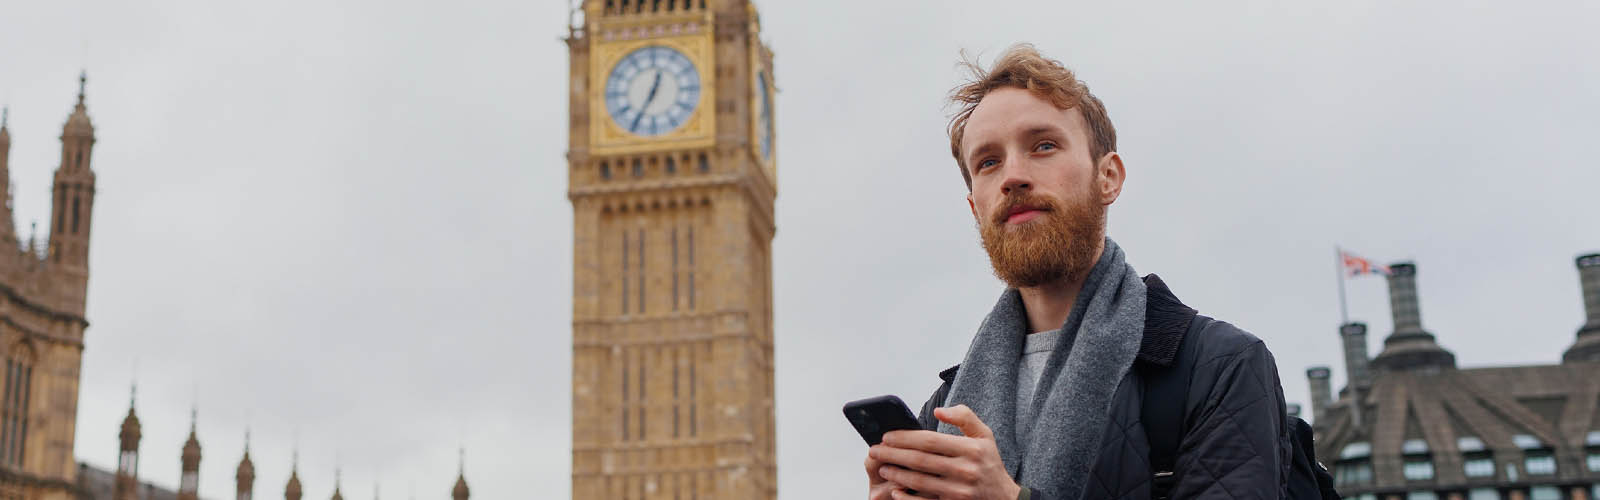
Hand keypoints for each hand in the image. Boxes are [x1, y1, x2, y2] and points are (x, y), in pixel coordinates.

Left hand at [868, 405, 1020, 499]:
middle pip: (920, 461)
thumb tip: (938, 411)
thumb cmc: (989, 463)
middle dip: (893, 455)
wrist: (1004, 498)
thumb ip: (964, 417)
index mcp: (971, 449)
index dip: (905, 438)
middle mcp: (966, 470)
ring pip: (920, 482)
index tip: (887, 436)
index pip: (930, 440)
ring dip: (897, 475)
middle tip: (875, 451)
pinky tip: (895, 491)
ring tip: (882, 468)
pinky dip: (908, 498)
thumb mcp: (984, 435)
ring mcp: (959, 491)